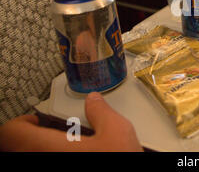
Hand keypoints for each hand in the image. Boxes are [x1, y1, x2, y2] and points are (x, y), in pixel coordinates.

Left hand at [0, 92, 142, 151]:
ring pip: (32, 156)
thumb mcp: (117, 131)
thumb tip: (94, 101)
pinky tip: (75, 156)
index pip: (12, 133)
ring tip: (61, 146)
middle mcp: (42, 162)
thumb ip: (101, 112)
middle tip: (47, 132)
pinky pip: (45, 164)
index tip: (37, 120)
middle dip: (30, 138)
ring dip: (41, 149)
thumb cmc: (118, 162)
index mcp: (47, 147)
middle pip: (17, 148)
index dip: (22, 123)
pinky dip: (52, 156)